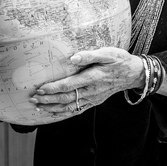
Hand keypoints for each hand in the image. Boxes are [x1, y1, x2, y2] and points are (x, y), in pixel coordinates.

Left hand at [29, 47, 144, 115]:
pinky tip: (54, 113)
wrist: (133, 73)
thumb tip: (73, 58)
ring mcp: (93, 98)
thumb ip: (90, 55)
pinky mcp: (94, 102)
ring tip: (39, 107)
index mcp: (93, 78)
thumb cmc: (119, 60)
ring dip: (53, 108)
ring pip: (70, 106)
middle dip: (48, 99)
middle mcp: (91, 91)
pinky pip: (77, 110)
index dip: (53, 88)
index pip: (69, 85)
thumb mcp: (107, 53)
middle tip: (33, 99)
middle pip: (66, 98)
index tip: (40, 88)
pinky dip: (64, 113)